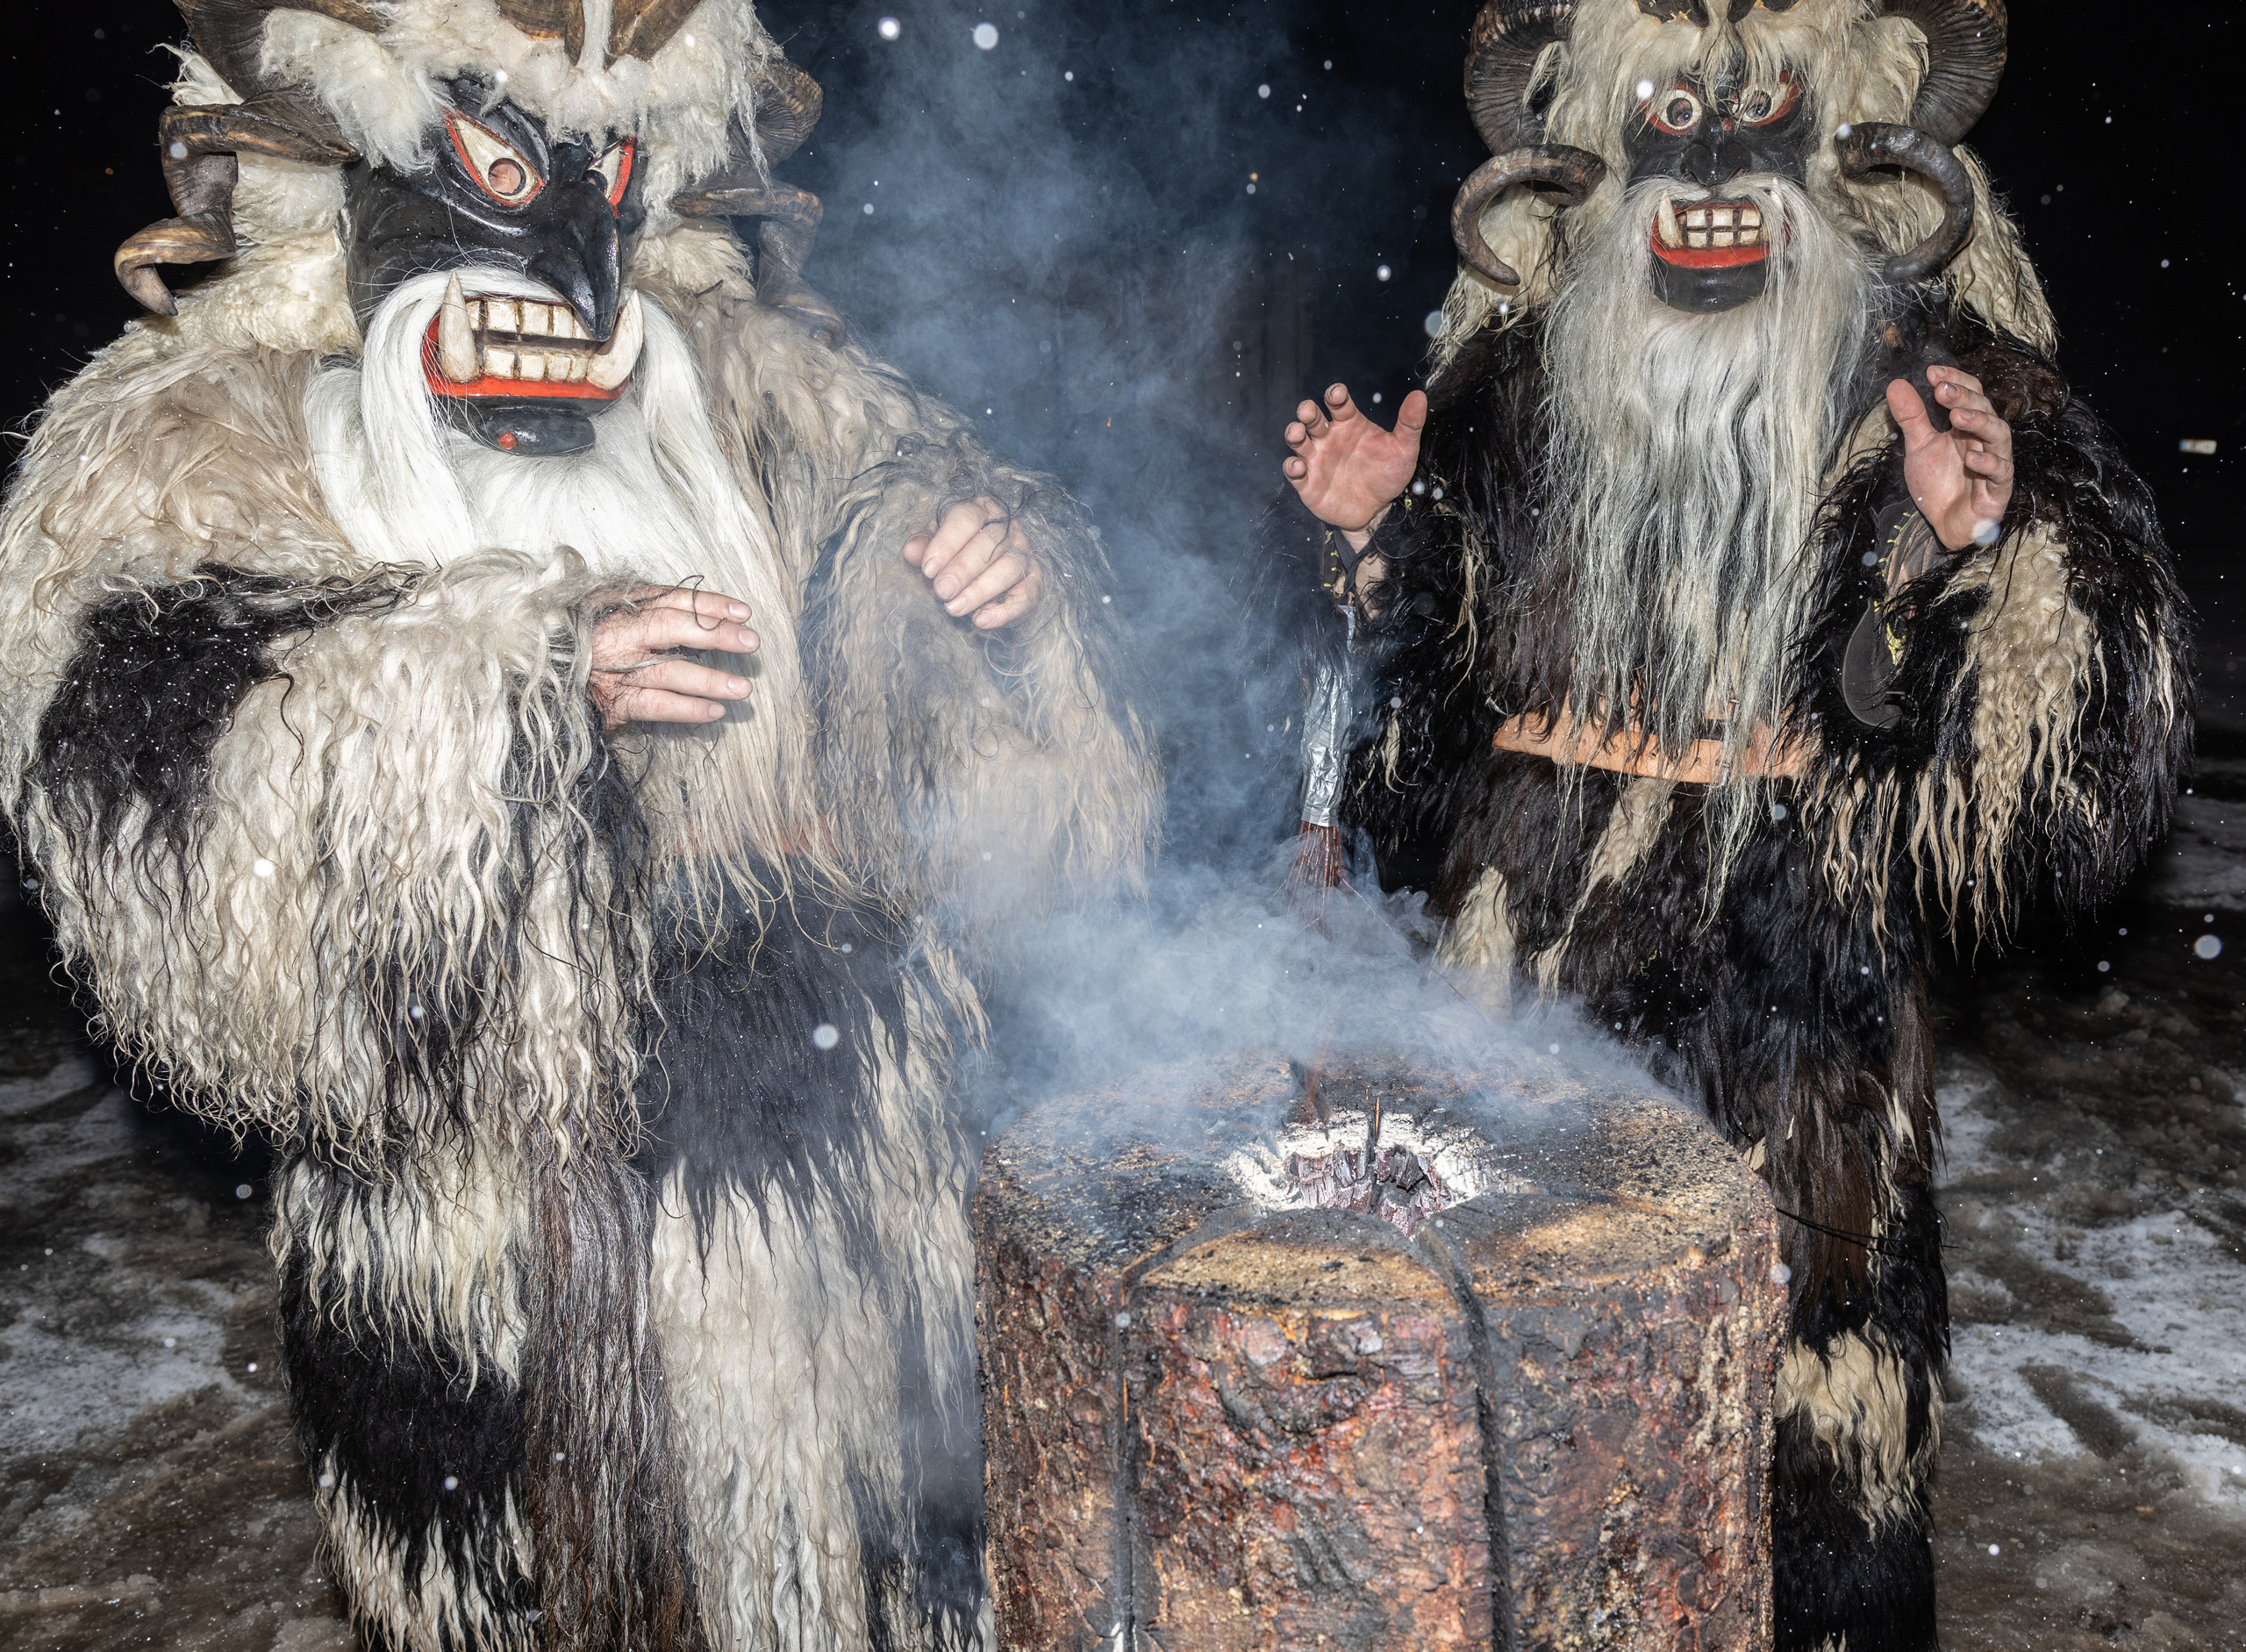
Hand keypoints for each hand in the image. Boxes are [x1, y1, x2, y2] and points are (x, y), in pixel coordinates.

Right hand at [588, 586, 758, 729]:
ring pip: (668, 671)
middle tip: (751, 642)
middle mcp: (619, 635)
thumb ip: (643, 610)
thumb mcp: (605, 615)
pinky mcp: (612, 701)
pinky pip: (655, 705)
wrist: (539, 675)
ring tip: (743, 688)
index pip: (671, 600)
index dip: (709, 604)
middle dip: (716, 635)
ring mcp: (615, 669)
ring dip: (710, 681)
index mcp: (620, 609)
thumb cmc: (582, 645)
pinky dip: (687, 709)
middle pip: (673, 628)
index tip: (743, 612)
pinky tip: (714, 712)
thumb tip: (697, 613)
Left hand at [904, 497, 1043, 628]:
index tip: (928, 569)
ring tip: (954, 608)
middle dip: (962, 570)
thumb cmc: (954, 554)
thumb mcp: (934, 545)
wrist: (986, 574)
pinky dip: (1005, 611)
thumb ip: (923, 546)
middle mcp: (1008, 528)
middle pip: (989, 543)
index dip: (947, 543)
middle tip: (941, 592)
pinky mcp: (1034, 581)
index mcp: (980, 510)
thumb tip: (911, 552)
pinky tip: (981, 620)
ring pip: (1010, 567)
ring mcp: (1024, 553)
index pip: (966, 518)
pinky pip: (1027, 595)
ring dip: (980, 590)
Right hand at [1283, 384, 1426, 549]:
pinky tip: (1298, 466)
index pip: (1338, 403)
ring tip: (1297, 432)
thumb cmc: (1388, 475)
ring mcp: (1317, 460)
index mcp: (1349, 424)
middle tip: (1308, 411)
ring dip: (1294, 433)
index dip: (1334, 395)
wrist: (1379, 512)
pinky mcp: (1308, 483)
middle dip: (1307, 411)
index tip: (1336, 395)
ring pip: (1297, 441)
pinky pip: (1294, 472)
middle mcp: (1329, 438)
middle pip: (1312, 418)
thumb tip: (1419, 396)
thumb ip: (1410, 424)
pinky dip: (1292, 467)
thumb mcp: (1404, 449)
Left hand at [1888, 365, 2013, 551]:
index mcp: (1967, 427)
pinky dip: (1989, 464)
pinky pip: (2002, 472)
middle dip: (1964, 398)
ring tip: (1958, 416)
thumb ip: (1911, 417)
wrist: (1946, 524)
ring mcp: (1995, 463)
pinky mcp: (1998, 489)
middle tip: (1942, 390)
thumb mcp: (1919, 448)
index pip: (1970, 394)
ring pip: (1998, 436)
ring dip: (1980, 423)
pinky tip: (1972, 457)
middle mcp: (1984, 440)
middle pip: (1984, 410)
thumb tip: (1896, 384)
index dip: (1955, 380)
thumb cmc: (1939, 483)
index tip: (1932, 372)